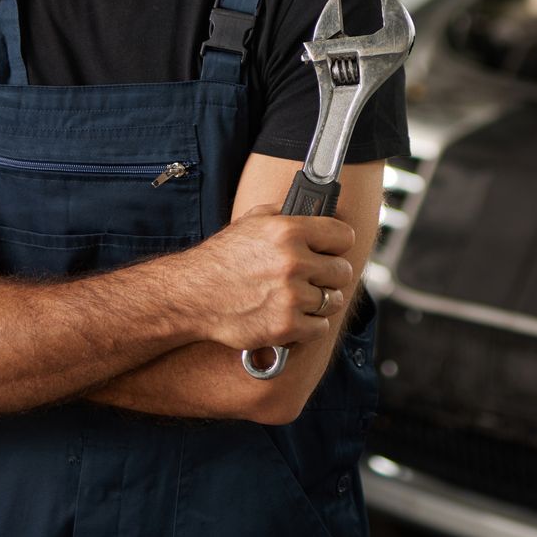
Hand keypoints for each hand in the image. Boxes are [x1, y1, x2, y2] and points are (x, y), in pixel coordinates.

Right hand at [180, 204, 357, 350]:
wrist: (193, 296)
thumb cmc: (222, 258)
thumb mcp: (252, 221)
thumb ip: (286, 213)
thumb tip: (316, 209)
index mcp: (288, 231)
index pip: (343, 236)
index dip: (338, 244)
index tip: (332, 250)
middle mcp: (293, 262)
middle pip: (342, 271)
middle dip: (330, 275)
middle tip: (313, 278)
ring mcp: (291, 296)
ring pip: (333, 301)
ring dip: (319, 302)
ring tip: (297, 298)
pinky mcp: (286, 326)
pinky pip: (320, 327)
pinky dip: (308, 326)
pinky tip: (290, 316)